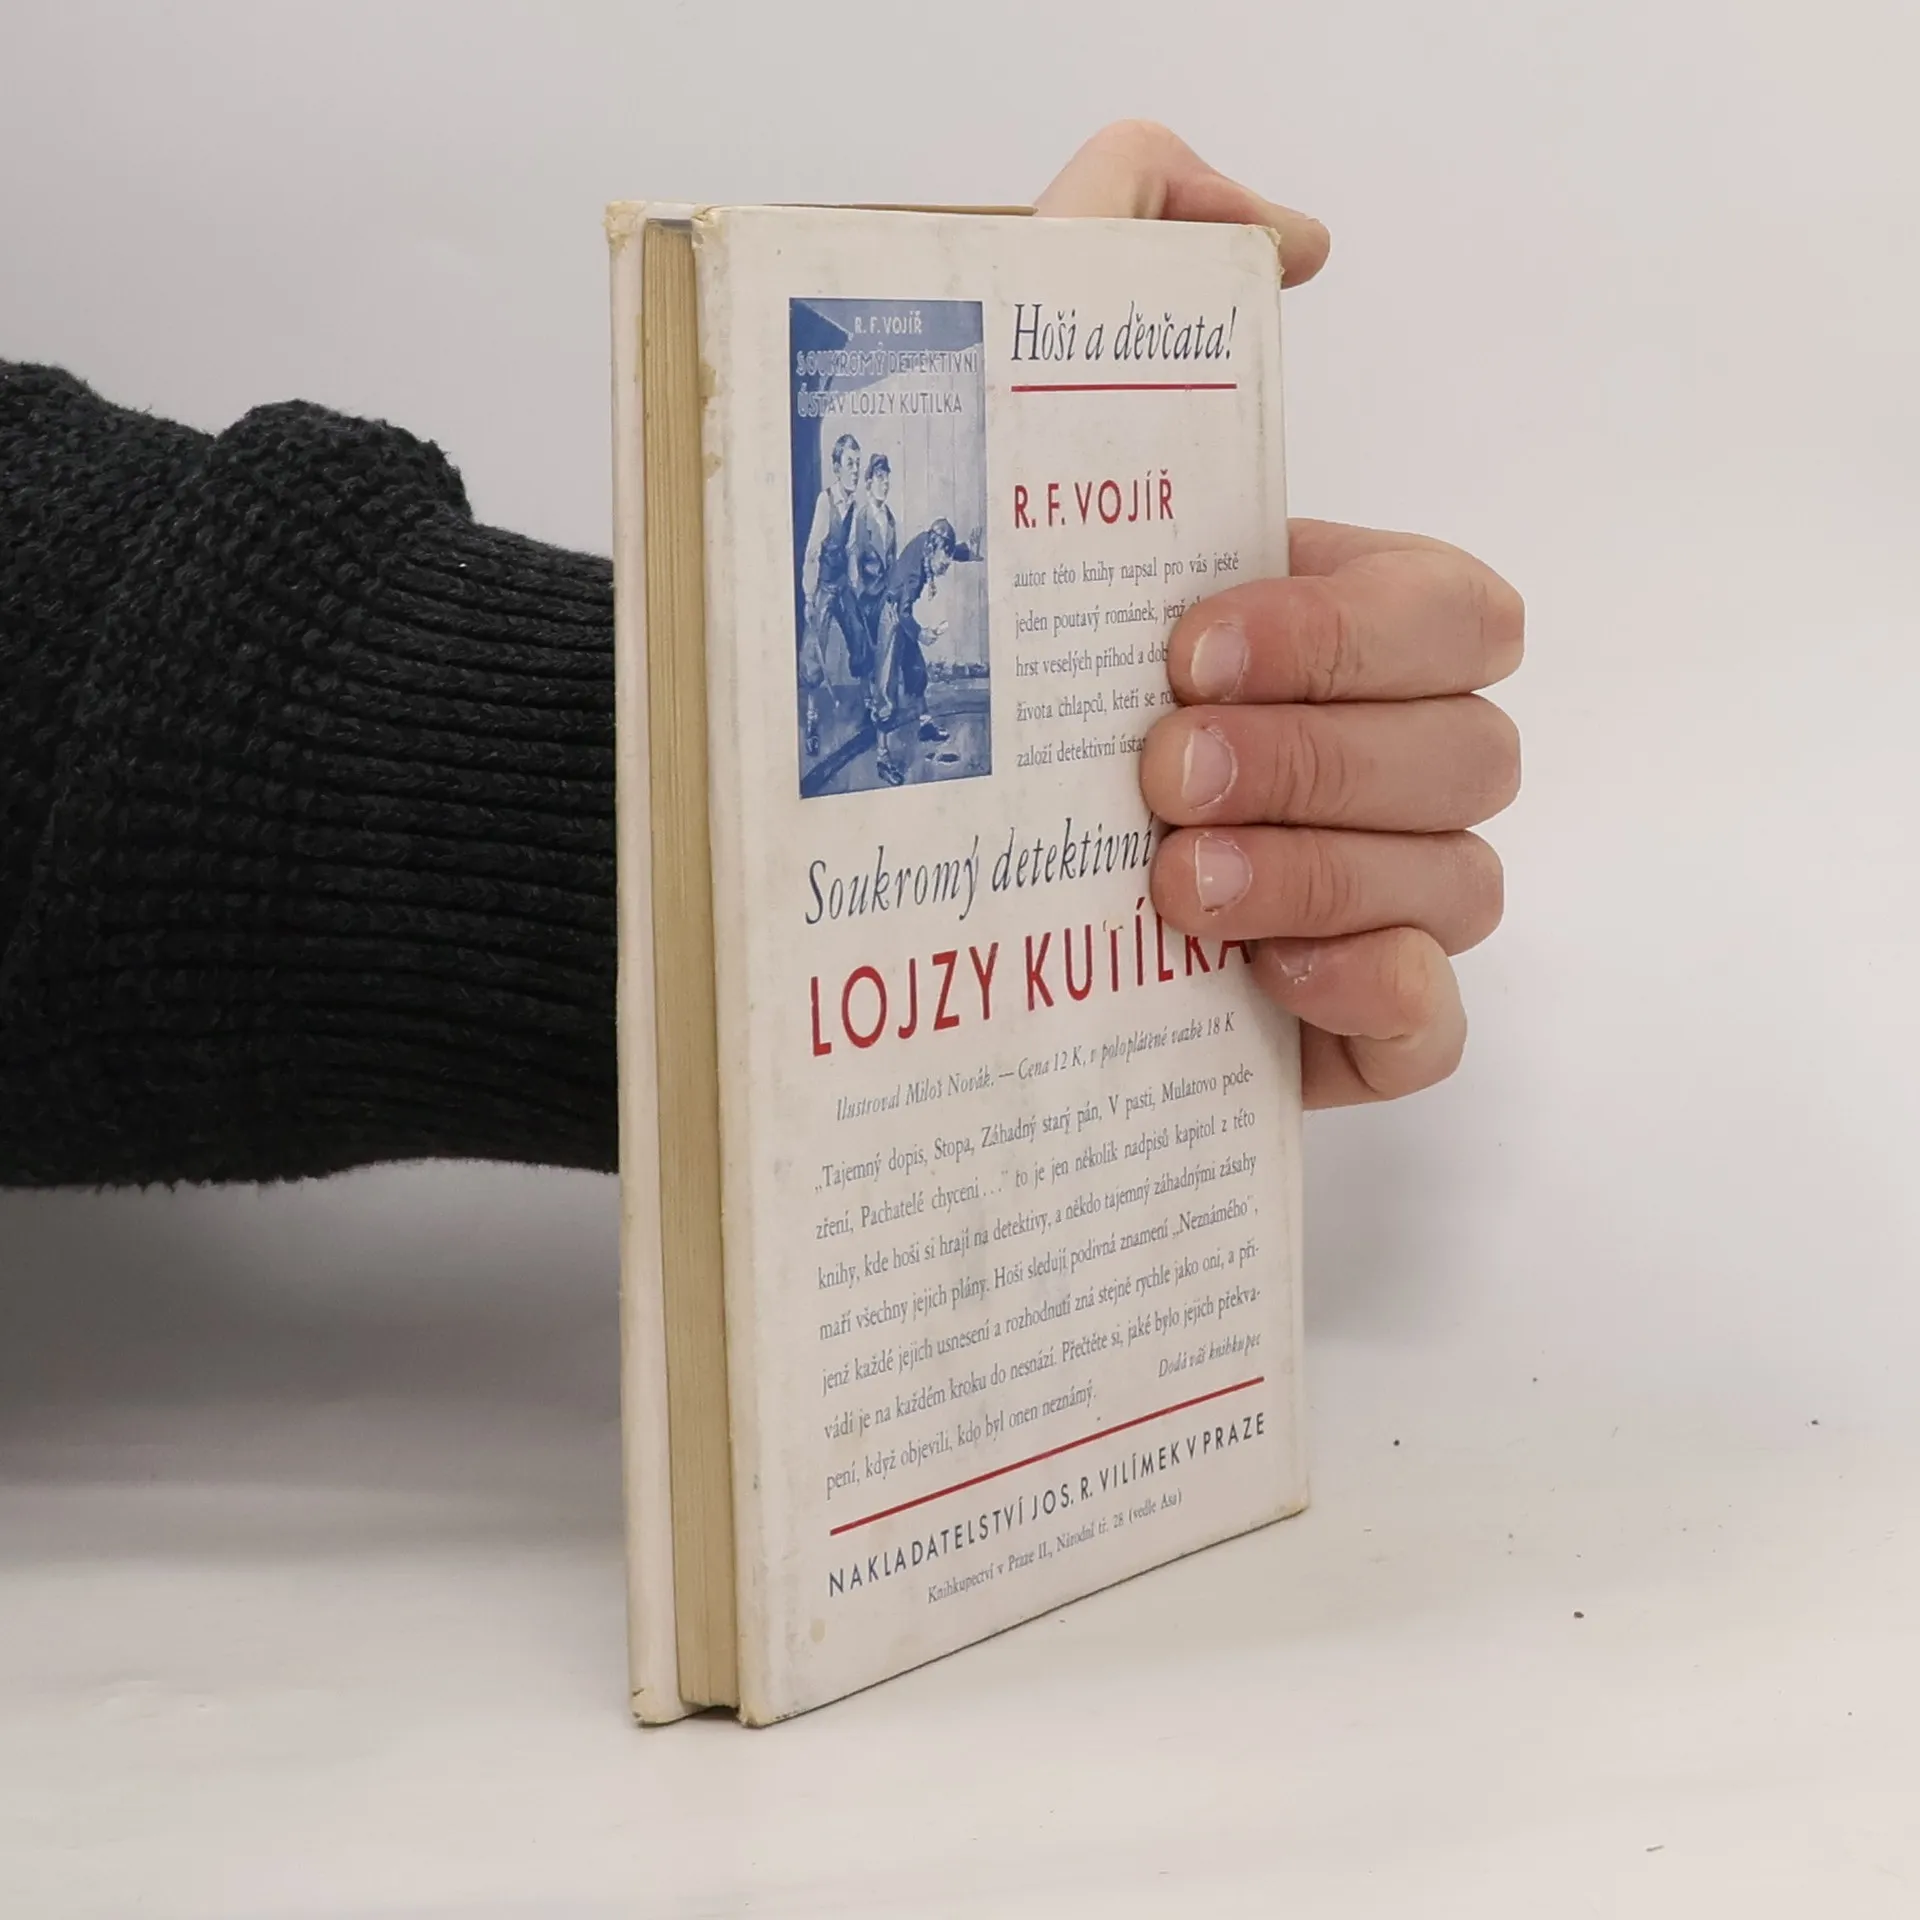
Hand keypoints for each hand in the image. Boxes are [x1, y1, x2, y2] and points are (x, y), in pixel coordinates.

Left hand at [1037, 124, 1522, 1106]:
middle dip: (1320, 757)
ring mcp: (1369, 898)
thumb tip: (1285, 233)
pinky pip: (1432, 1026)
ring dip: (1321, 875)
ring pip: (1460, 885)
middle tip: (1159, 772)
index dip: (1349, 633)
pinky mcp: (1334, 1028)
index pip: (1453, 612)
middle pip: (1471, 753)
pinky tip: (1261, 984)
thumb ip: (1128, 244)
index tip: (1186, 647)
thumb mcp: (1015, 424)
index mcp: (1335, 632)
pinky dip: (1375, 998)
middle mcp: (1376, 762)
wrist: (874, 841)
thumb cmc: (975, 645)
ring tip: (1170, 887)